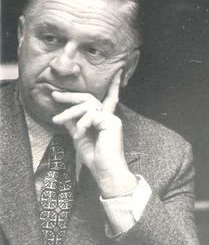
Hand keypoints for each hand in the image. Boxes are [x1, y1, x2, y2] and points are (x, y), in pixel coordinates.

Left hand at [51, 69, 136, 197]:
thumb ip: (74, 124)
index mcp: (104, 120)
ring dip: (69, 112)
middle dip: (70, 96)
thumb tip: (64, 114)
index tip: (118, 73)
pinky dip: (82, 123)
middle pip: (89, 98)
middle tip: (54, 95)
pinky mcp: (111, 122)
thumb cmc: (95, 157)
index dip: (113, 86)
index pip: (109, 99)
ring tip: (58, 121)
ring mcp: (111, 119)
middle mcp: (109, 117)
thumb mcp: (79, 137)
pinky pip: (91, 115)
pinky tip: (81, 134)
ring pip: (87, 105)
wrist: (105, 171)